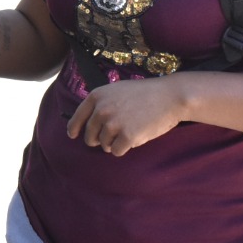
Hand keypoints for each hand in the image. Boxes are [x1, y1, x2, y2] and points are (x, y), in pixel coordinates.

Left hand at [66, 76, 186, 156]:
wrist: (169, 96)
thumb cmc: (145, 94)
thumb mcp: (117, 90)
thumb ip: (102, 104)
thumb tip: (91, 123)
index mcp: (97, 97)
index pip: (77, 118)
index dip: (74, 129)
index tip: (73, 135)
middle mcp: (101, 110)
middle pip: (90, 136)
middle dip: (98, 140)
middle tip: (112, 137)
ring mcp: (113, 124)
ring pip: (104, 145)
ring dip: (114, 144)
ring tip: (129, 131)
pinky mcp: (127, 136)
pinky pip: (117, 151)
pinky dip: (124, 148)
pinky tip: (135, 137)